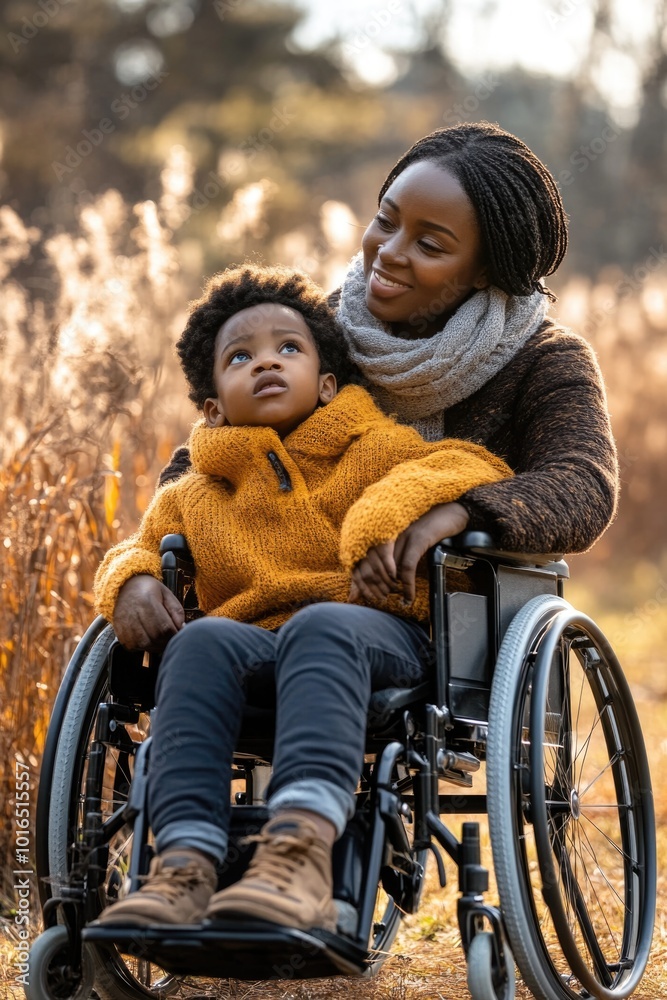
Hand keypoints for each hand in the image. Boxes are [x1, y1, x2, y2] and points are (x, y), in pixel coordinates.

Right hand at [113, 574, 184, 650]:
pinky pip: (137, 648)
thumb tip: (182, 629)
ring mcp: (125, 627)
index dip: (176, 634)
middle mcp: (133, 616)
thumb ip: (177, 612)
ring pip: (147, 646)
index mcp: (147, 602)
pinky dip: (147, 646)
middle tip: (172, 635)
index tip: (180, 632)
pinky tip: (149, 636)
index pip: (165, 628)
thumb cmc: (147, 591)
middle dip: (168, 641)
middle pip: (156, 639)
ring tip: (161, 635)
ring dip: (158, 645)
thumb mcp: (167, 594)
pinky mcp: (121, 635)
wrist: (124, 589)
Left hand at [349, 502, 468, 606]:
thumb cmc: (431, 527)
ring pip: (388, 568)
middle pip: (373, 566)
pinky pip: (407, 566)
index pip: (364, 560)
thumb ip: (395, 556)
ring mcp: (402, 535)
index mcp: (383, 533)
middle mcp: (388, 532)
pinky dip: (407, 585)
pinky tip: (408, 596)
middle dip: (377, 588)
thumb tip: (389, 578)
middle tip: (384, 600)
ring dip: (391, 589)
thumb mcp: (408, 541)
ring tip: (397, 600)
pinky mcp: (417, 539)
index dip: (362, 580)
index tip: (365, 596)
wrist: (453, 511)